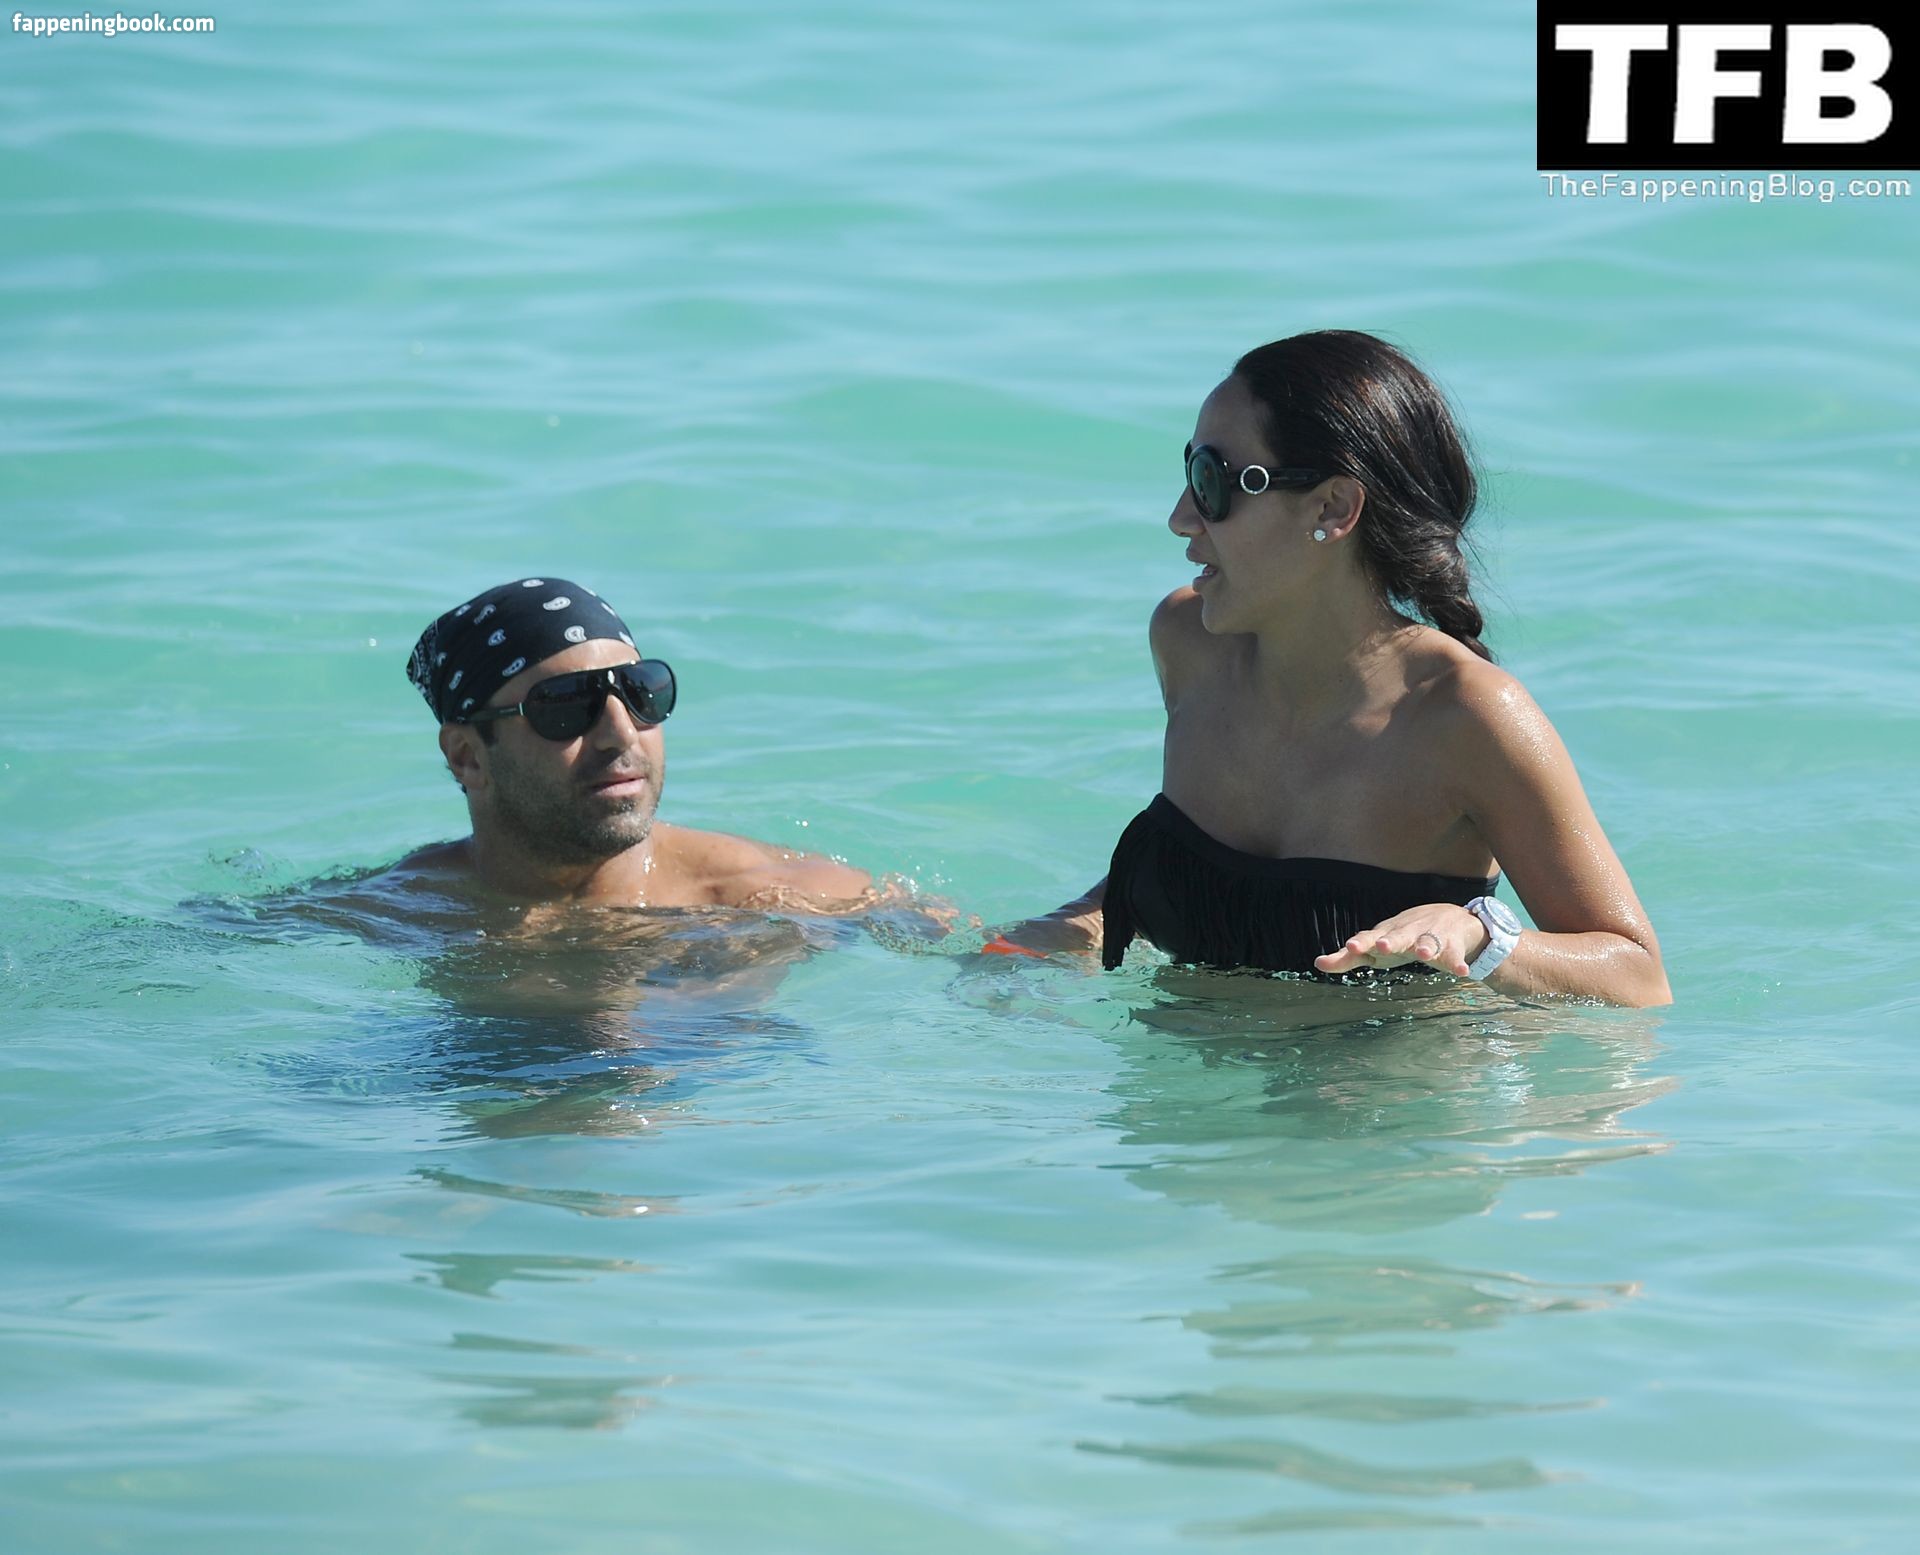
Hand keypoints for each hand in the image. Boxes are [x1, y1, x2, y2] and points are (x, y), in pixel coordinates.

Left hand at [1313, 903, 1489, 978]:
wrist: (1450, 919)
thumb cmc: (1403, 936)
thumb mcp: (1375, 947)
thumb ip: (1348, 958)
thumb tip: (1317, 964)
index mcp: (1385, 934)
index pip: (1370, 937)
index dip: (1361, 943)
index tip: (1351, 946)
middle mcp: (1406, 932)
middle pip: (1398, 935)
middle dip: (1391, 940)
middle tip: (1383, 946)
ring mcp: (1430, 937)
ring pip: (1428, 941)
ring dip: (1426, 947)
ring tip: (1424, 954)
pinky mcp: (1452, 946)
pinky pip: (1455, 956)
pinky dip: (1458, 963)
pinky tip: (1462, 971)